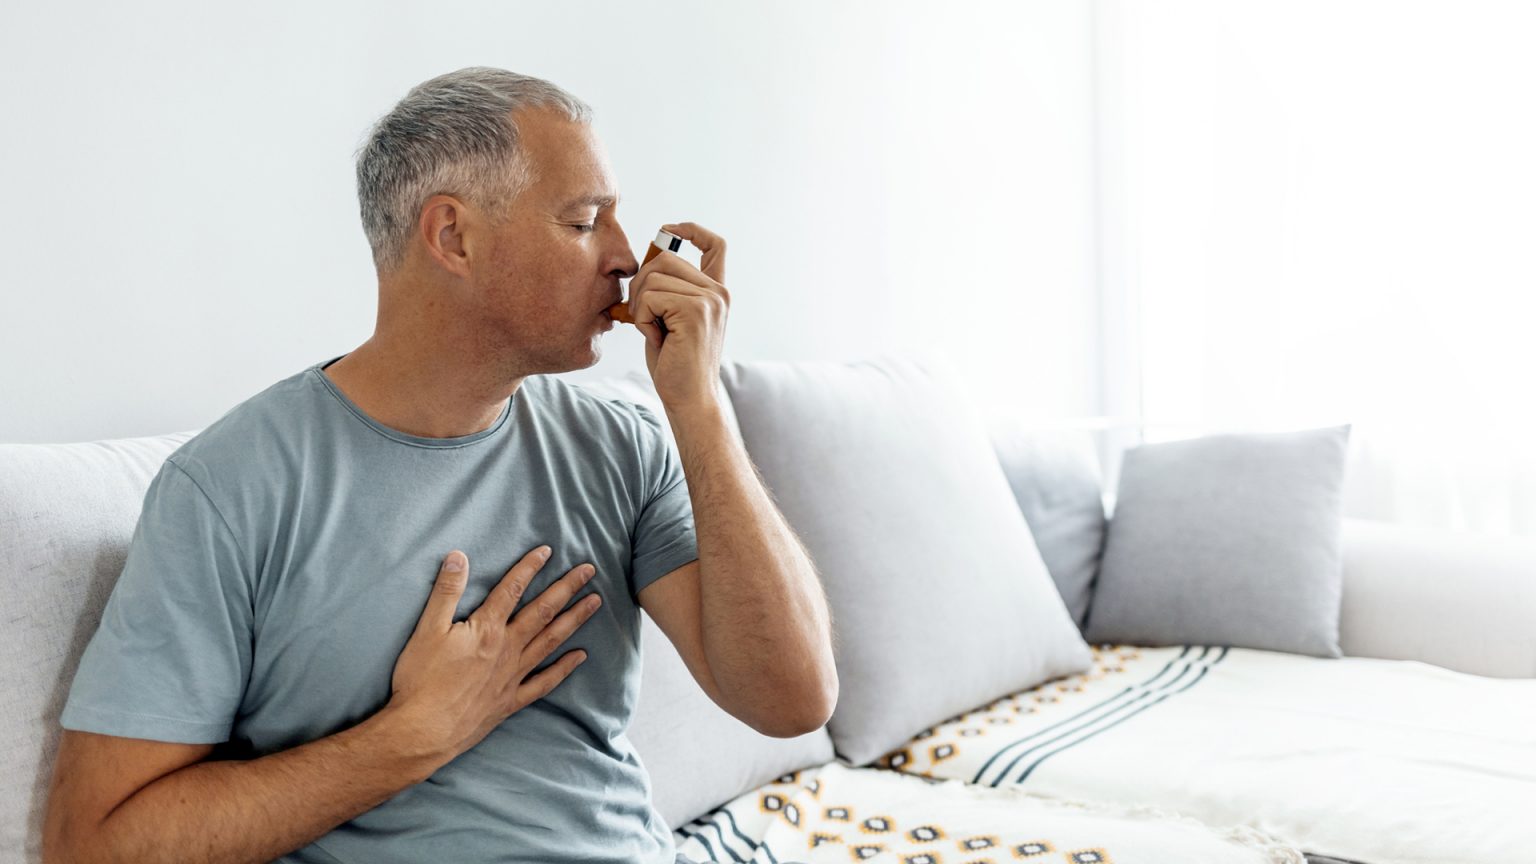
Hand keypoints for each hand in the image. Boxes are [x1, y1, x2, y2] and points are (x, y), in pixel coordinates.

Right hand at [385, 547, 602, 764]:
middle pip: (543, 611)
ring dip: (574, 619)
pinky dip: (564, 668)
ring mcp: (512, 676)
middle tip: (589, 570)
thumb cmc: (421, 681)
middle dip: (567, 588)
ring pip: (551, 641)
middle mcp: (507, 649)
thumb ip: (445, 592)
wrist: (422, 732)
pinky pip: (545, 682)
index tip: (547, 551)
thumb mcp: (426, 630)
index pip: (512, 590)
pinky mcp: (510, 701)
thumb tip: (458, 556)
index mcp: (487, 630)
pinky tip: (580, 656)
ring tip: (595, 602)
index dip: (529, 567)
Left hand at [627, 221, 728, 409]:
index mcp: (716, 292)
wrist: (690, 400)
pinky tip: (656, 339)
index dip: (690, 230)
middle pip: (665, 258)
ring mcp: (709, 300)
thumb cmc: (675, 364)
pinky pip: (650, 297)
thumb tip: (642, 266)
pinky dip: (641, 319)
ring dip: (640, 305)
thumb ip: (666, 291)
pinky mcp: (695, 311)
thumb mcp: (670, 319)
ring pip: (653, 277)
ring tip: (653, 331)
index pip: (714, 245)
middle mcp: (718, 292)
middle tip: (642, 316)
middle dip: (641, 283)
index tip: (668, 230)